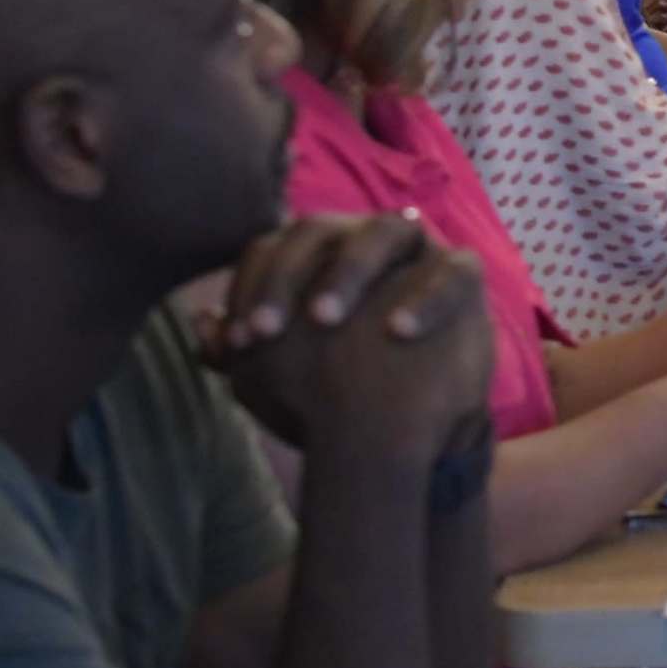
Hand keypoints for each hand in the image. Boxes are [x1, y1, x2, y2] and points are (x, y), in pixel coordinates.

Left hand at [202, 215, 493, 463]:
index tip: (244, 340)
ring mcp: (419, 252)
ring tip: (324, 320)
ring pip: (387, 229)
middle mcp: (363, 242)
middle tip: (268, 332)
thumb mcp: (275, 377)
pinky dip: (427, 296)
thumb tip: (203, 323)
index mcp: (314, 258)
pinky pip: (453, 271)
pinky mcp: (463, 275)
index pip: (274, 247)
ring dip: (349, 270)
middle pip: (319, 230)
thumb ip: (238, 351)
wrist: (399, 438)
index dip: (254, 286)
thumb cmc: (331, 398)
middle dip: (288, 276)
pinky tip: (398, 332)